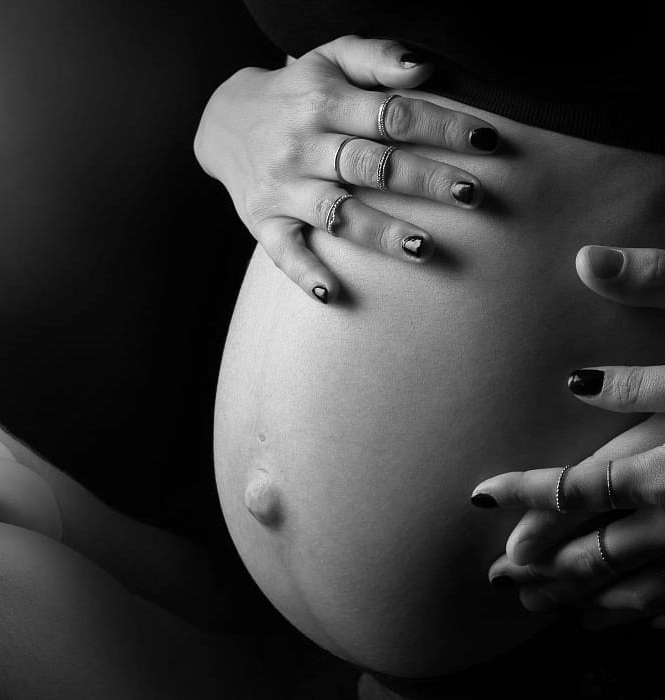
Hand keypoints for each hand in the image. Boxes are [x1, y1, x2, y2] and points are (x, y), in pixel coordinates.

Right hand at [193, 35, 498, 302]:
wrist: (224, 121)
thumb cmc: (297, 90)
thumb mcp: (330, 57)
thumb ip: (377, 57)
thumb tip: (424, 69)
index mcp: (325, 102)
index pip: (392, 115)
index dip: (441, 126)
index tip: (487, 141)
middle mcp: (303, 145)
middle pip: (371, 165)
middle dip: (424, 180)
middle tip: (472, 195)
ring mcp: (282, 187)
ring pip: (337, 212)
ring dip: (379, 231)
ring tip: (424, 248)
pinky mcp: (262, 221)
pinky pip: (282, 250)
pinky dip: (304, 272)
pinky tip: (332, 293)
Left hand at [471, 245, 664, 627]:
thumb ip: (659, 286)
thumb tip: (587, 259)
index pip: (580, 486)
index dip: (526, 494)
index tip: (479, 497)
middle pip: (606, 553)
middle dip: (550, 567)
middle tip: (501, 578)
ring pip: (653, 586)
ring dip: (598, 597)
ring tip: (555, 607)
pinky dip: (663, 609)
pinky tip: (642, 616)